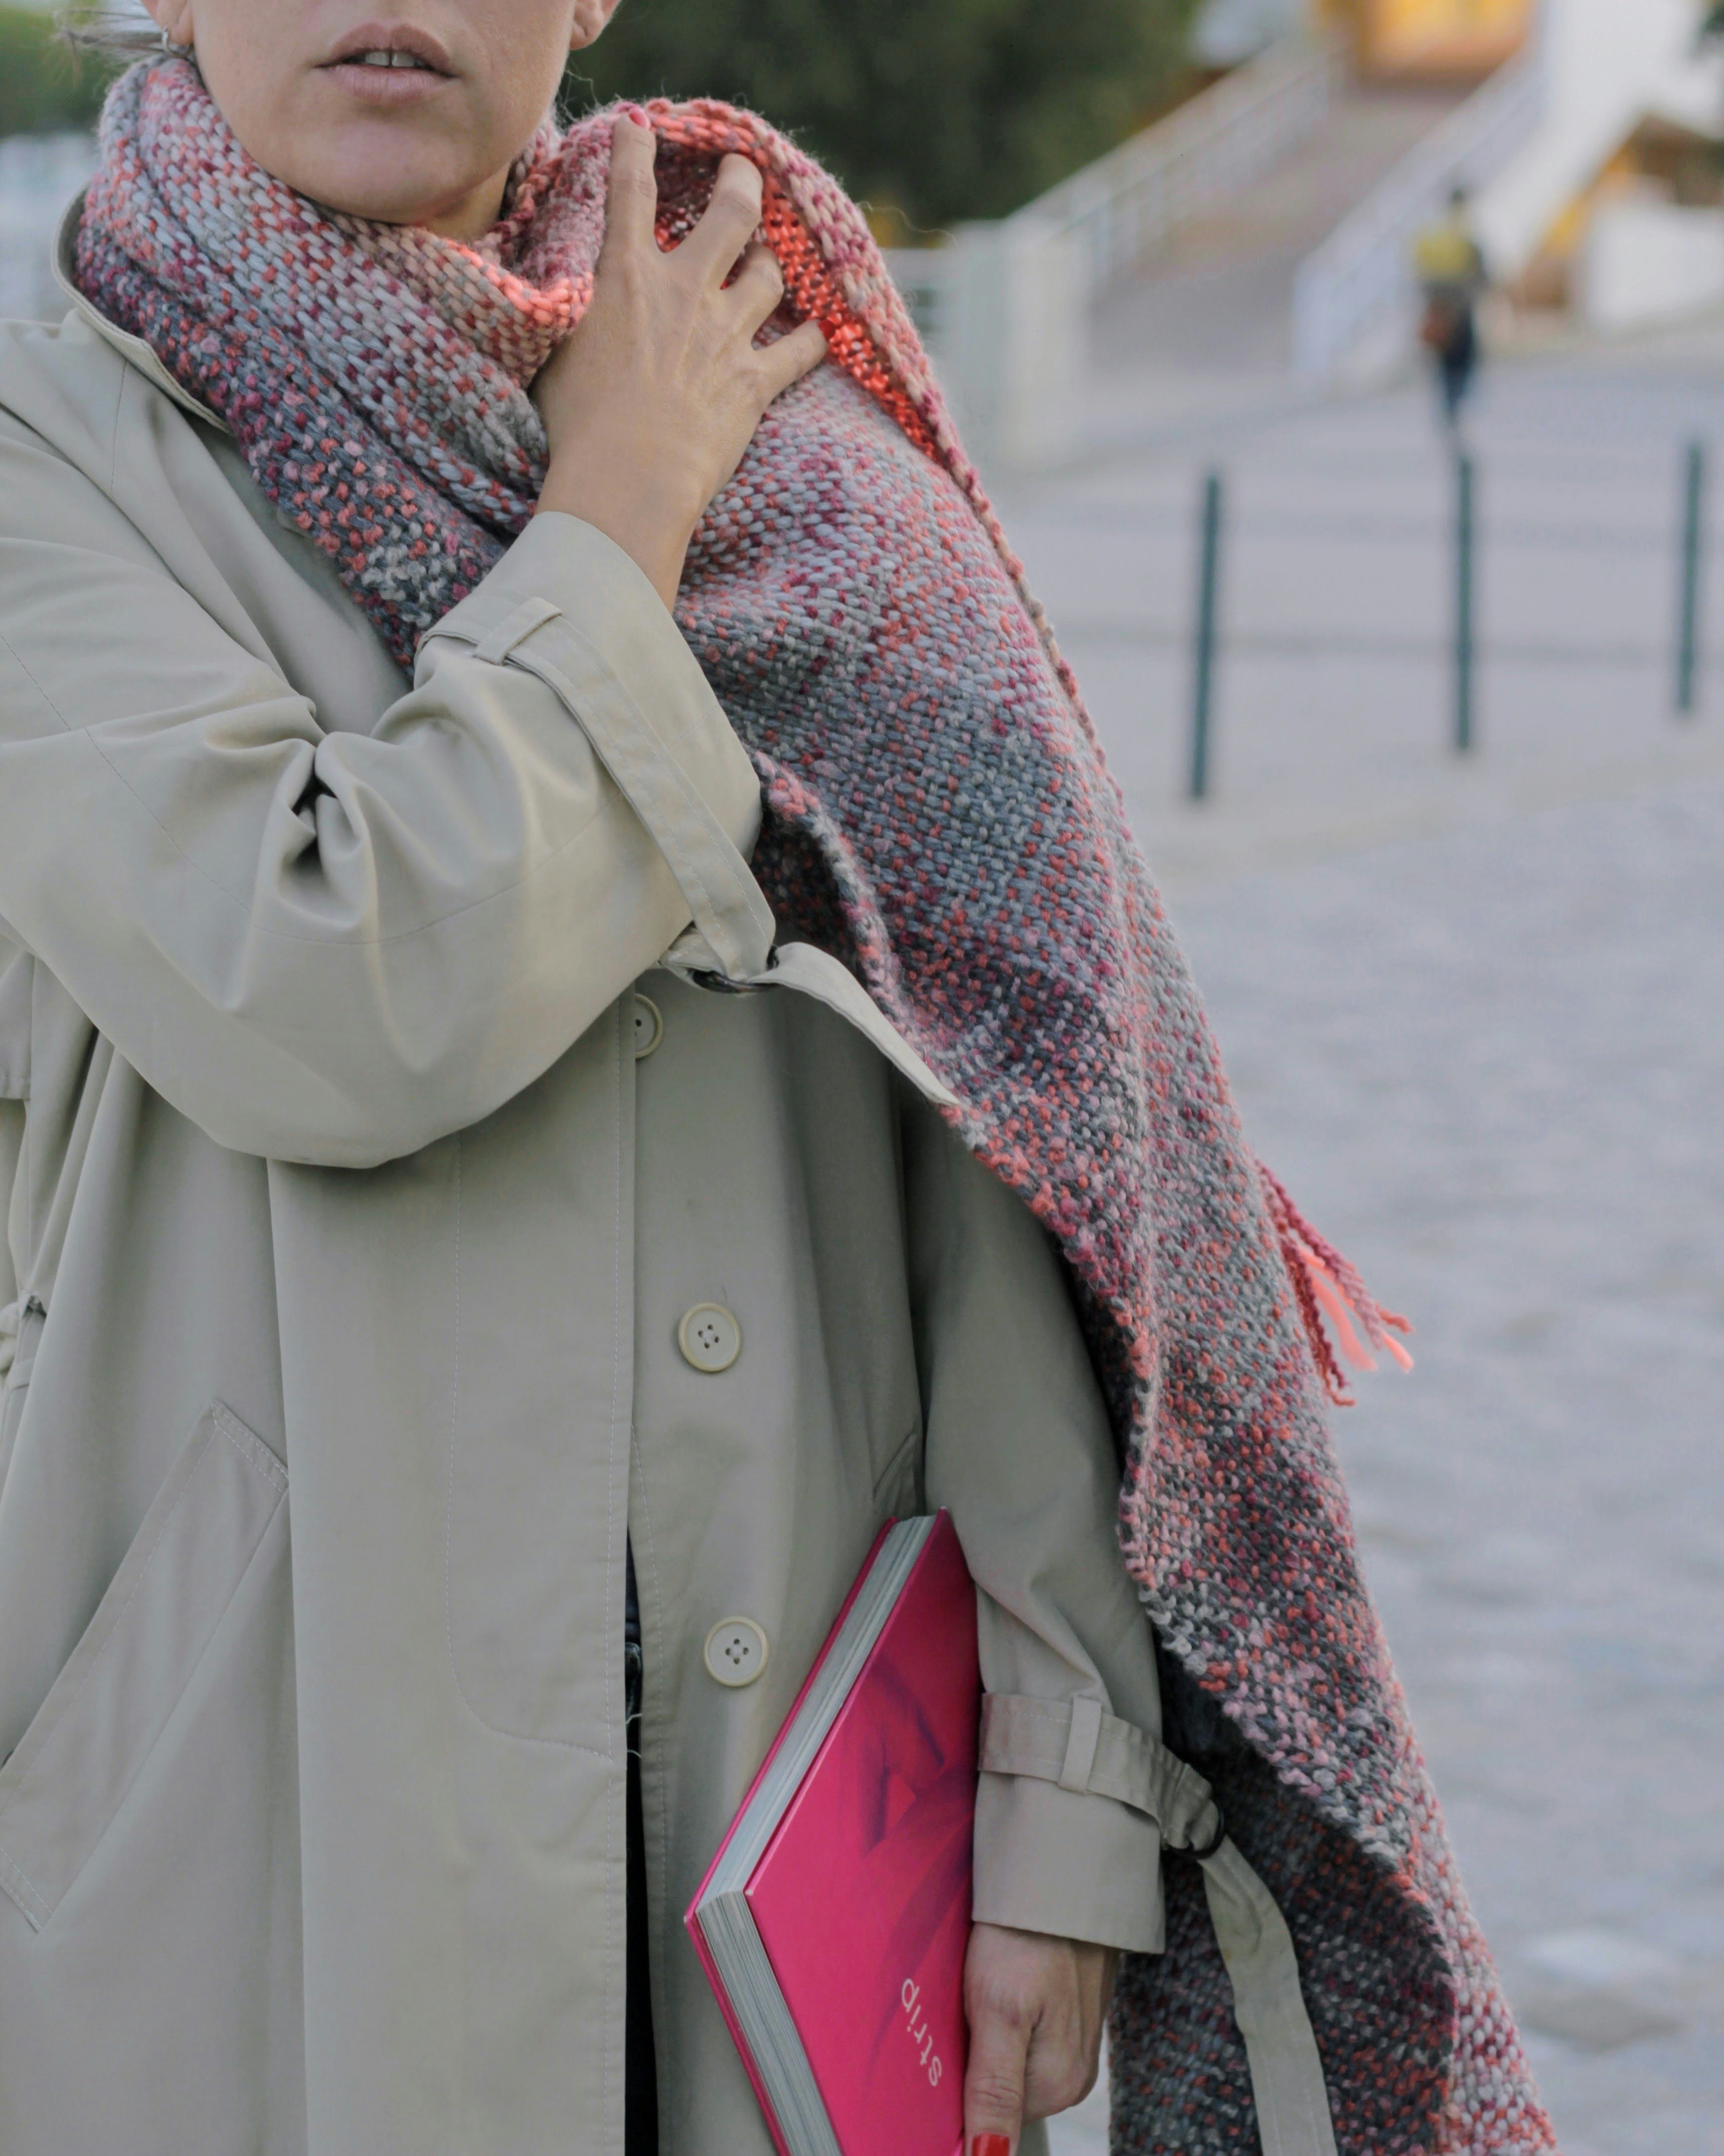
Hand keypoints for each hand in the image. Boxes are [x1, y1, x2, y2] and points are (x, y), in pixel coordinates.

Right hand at [532, 114, 827, 608]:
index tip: (641, 126)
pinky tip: (819, 334)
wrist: (625, 480)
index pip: (632, 189)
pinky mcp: (754, 384)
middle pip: (732, 214)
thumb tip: (554, 293)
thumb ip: (566, 308)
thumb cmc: (574, 424)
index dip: (636, 149)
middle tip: (743, 172)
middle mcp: (685, 292)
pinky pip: (800, 351)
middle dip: (742, 182)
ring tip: (768, 261)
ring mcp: (726, 335)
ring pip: (768, 275)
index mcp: (627, 276)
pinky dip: (813, 340)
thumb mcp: (551, 348)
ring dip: (771, 263)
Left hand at [962, 1922, 1116, 2154]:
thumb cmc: (1028, 1933)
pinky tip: (992, 1978)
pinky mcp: (1066, 2009)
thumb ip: (993, 2091)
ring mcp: (1072, 2040)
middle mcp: (1071, 2074)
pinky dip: (999, 2009)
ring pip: (1006, 2057)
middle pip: (997, 2088)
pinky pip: (1020, 2029)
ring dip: (983, 2031)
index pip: (989, 2118)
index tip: (947, 2043)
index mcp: (1057, 2086)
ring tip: (975, 1987)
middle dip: (971, 2056)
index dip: (958, 2086)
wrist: (1061, 1868)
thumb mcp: (999, 2013)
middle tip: (961, 2006)